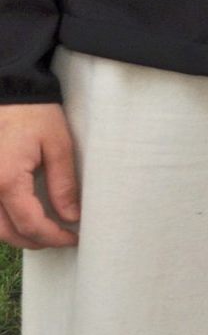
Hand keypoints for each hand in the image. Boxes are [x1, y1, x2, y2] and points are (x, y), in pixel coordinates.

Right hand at [0, 103, 78, 248]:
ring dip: (17, 235)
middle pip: (7, 232)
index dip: (54, 236)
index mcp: (7, 181)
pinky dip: (4, 222)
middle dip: (36, 241)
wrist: (8, 93)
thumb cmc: (34, 114)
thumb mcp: (58, 145)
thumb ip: (63, 184)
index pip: (30, 224)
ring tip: (45, 231)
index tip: (74, 238)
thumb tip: (71, 216)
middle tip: (62, 238)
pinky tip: (23, 219)